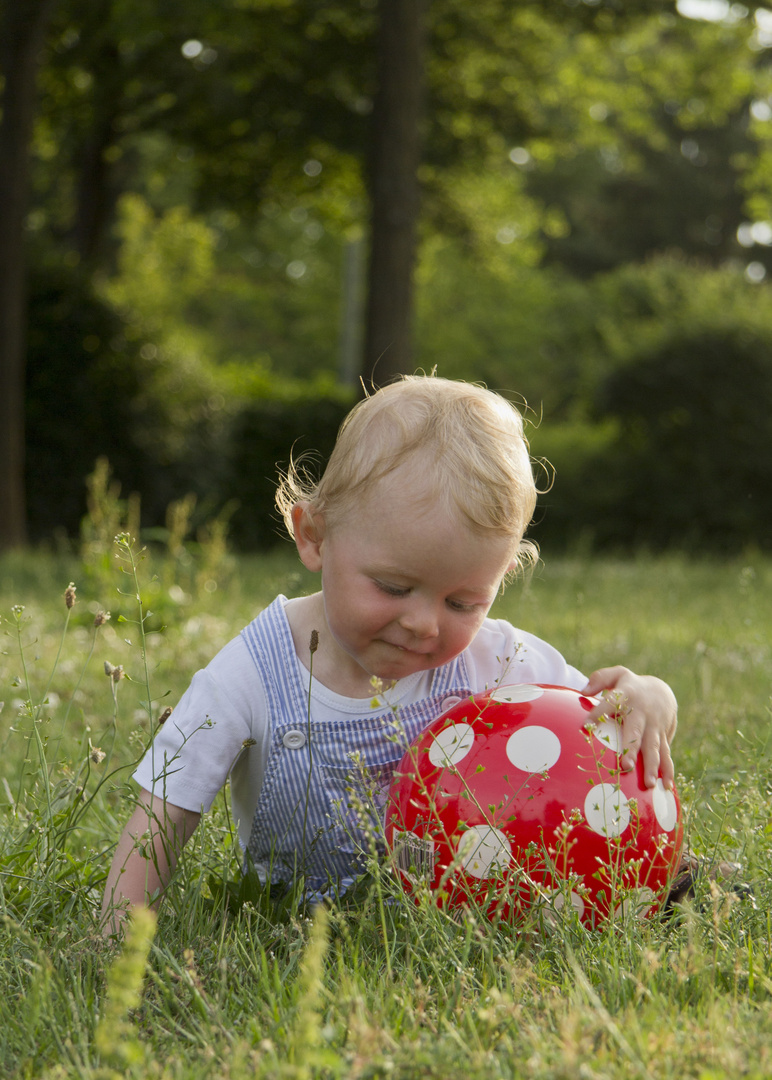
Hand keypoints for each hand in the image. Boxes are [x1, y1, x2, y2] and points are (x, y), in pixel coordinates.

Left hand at [582, 666, 676, 789]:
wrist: (662, 690)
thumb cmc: (630, 685)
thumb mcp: (617, 674)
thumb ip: (599, 679)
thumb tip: (583, 690)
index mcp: (627, 695)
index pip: (610, 704)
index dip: (598, 714)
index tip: (585, 727)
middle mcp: (642, 712)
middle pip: (635, 731)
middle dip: (632, 748)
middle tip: (626, 765)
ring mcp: (654, 726)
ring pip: (653, 747)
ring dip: (652, 766)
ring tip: (649, 784)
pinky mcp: (663, 736)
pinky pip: (666, 755)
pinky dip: (668, 771)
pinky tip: (667, 787)